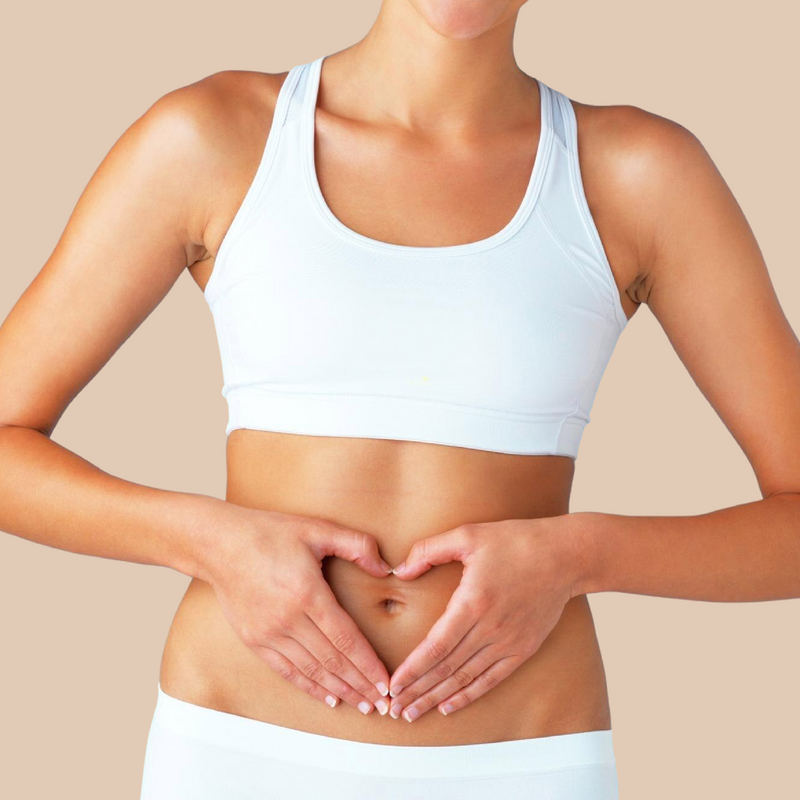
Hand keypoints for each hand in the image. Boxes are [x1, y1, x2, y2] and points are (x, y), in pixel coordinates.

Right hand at [201, 504, 393, 714]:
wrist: (220, 544)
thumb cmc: (270, 533)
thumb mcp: (318, 528)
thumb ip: (357, 545)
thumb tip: (385, 568)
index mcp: (307, 593)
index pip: (346, 639)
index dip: (368, 665)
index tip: (386, 683)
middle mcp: (288, 619)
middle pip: (332, 661)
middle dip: (360, 684)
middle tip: (383, 703)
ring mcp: (268, 633)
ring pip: (311, 670)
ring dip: (339, 690)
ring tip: (362, 704)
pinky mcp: (254, 640)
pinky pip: (286, 670)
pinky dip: (309, 686)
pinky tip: (328, 697)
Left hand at [387, 514, 589, 720]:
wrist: (564, 556)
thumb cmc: (514, 541)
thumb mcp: (467, 535)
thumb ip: (428, 550)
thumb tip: (400, 570)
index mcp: (473, 602)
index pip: (436, 646)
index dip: (413, 669)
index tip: (393, 685)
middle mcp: (490, 628)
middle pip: (447, 668)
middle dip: (417, 690)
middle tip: (394, 709)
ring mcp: (509, 642)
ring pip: (466, 678)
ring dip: (437, 697)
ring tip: (413, 712)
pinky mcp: (524, 648)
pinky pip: (492, 679)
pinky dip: (469, 695)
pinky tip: (448, 706)